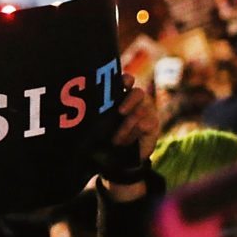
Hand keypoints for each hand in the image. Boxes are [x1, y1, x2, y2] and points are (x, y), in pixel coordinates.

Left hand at [99, 87, 160, 201]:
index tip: (122, 84)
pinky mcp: (153, 123)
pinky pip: (145, 124)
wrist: (122, 156)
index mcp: (121, 95)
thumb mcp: (99, 124)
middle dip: (129, 100)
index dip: (125, 80)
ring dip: (127, 126)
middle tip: (120, 112)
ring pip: (140, 110)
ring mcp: (146, 110)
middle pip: (137, 93)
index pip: (126, 80)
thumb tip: (83, 112)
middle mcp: (135, 100)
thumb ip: (98, 114)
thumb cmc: (105, 136)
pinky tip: (127, 141)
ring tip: (116, 139)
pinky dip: (134, 133)